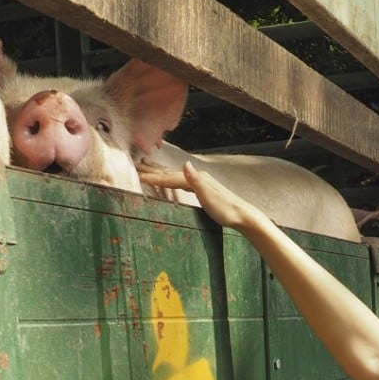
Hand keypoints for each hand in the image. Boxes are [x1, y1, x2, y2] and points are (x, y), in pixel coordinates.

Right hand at [136, 160, 261, 230]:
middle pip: (170, 172)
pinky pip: (181, 182)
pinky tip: (171, 180)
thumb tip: (184, 164)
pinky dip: (171, 179)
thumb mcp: (209, 196)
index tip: (136, 175)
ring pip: (175, 175)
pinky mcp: (203, 189)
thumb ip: (196, 180)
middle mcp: (198, 177)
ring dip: (160, 171)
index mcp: (196, 178)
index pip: (170, 177)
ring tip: (147, 166)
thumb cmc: (226, 210)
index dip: (153, 177)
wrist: (243, 215)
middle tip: (135, 166)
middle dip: (153, 170)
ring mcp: (201, 182)